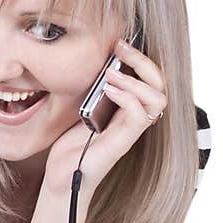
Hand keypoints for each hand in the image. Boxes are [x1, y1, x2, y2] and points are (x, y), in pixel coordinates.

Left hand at [43, 36, 167, 194]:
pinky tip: (108, 91)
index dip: (141, 59)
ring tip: (112, 74)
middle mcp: (134, 119)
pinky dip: (126, 98)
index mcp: (128, 109)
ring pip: (157, 100)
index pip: (151, 79)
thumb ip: (94, 89)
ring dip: (136, 80)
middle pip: (161, 86)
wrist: (61, 177)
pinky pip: (138, 117)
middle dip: (144, 61)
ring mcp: (129, 132)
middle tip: (120, 49)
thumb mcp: (83, 107)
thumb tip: (94, 61)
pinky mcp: (120, 144)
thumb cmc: (72, 144)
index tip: (119, 44)